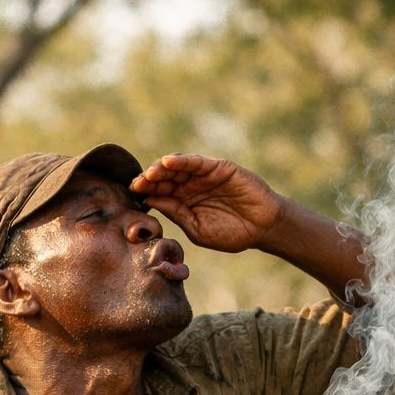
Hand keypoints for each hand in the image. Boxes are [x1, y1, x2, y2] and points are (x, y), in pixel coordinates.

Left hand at [130, 154, 282, 253]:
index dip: (145, 191)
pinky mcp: (218, 168)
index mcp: (183, 201)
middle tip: (137, 184)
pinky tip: (168, 163)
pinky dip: (182, 161)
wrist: (262, 229)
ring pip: (177, 168)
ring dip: (161, 169)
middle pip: (164, 178)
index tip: (132, 194)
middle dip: (149, 180)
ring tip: (149, 174)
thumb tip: (151, 201)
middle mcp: (190, 185)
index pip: (159, 192)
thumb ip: (176, 214)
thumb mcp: (197, 229)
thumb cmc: (231, 233)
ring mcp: (204, 175)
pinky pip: (197, 162)